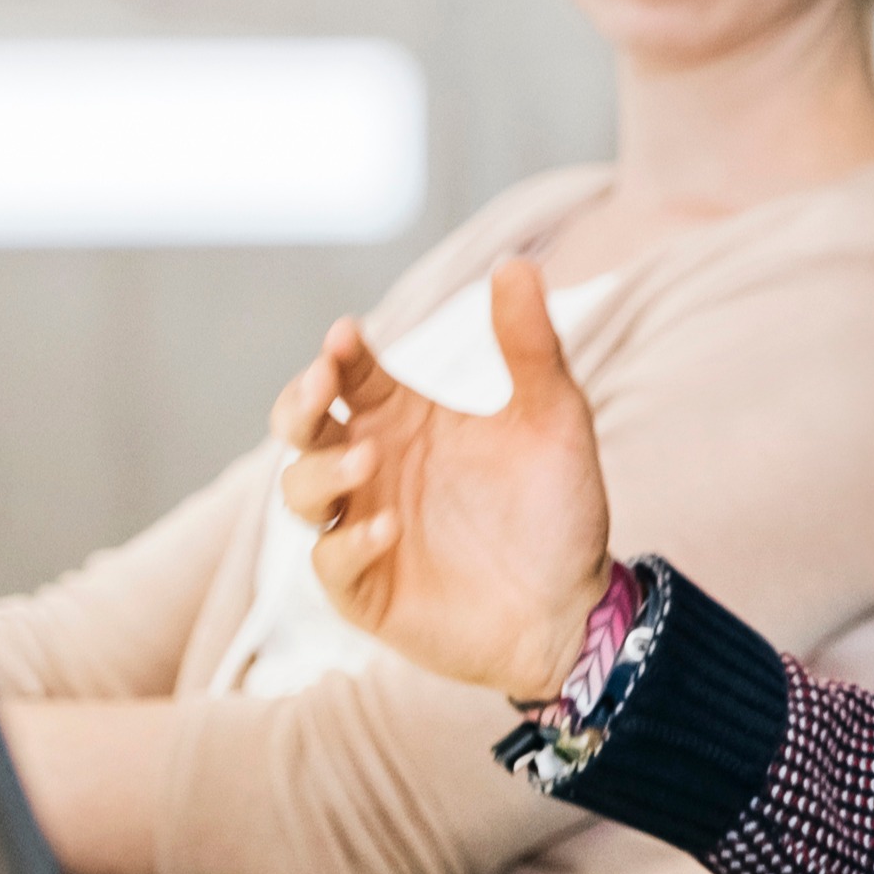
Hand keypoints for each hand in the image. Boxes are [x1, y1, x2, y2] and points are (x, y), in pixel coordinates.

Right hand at [278, 261, 613, 700]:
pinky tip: (385, 527)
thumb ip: (530, 346)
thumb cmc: (558, 510)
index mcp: (403, 418)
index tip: (347, 337)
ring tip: (366, 460)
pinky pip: (330, 561)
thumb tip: (516, 265)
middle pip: (300, 425)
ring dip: (321, 470)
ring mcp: (361, 526)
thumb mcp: (554, 419)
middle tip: (322, 385)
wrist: (576, 609)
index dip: (338, 354)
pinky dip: (348, 543)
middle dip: (297, 402)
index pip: (349, 374)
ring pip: (299, 489)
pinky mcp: (365, 589)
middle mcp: (372, 467)